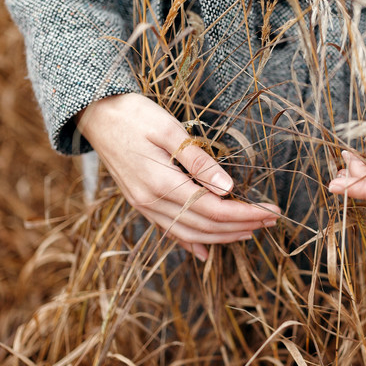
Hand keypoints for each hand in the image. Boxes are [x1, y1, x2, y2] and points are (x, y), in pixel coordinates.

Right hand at [77, 93, 279, 260]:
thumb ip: (198, 160)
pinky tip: (206, 251)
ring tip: (249, 231)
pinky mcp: (140, 202)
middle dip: (241, 226)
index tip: (270, 212)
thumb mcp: (168, 128)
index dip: (244, 213)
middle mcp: (150, 201)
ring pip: (189, 232)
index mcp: (160, 183)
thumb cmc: (132, 114)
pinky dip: (191, 242)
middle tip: (270, 221)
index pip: (213, 208)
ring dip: (222, 236)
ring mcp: (143, 205)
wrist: (94, 114)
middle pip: (205, 225)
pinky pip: (170, 230)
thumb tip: (227, 188)